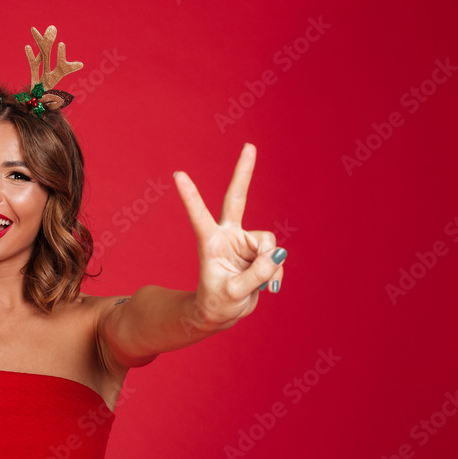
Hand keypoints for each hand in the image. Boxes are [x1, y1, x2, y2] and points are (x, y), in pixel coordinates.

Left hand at [172, 143, 285, 330]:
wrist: (224, 312)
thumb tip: (279, 253)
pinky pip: (276, 258)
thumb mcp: (233, 294)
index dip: (190, 197)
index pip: (199, 216)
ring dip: (269, 265)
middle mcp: (228, 236)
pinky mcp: (259, 251)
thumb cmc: (217, 303)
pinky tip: (268, 287)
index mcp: (209, 242)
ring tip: (258, 286)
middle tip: (250, 146)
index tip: (177, 174)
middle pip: (237, 199)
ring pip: (268, 243)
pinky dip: (275, 274)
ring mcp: (244, 242)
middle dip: (244, 172)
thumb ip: (256, 274)